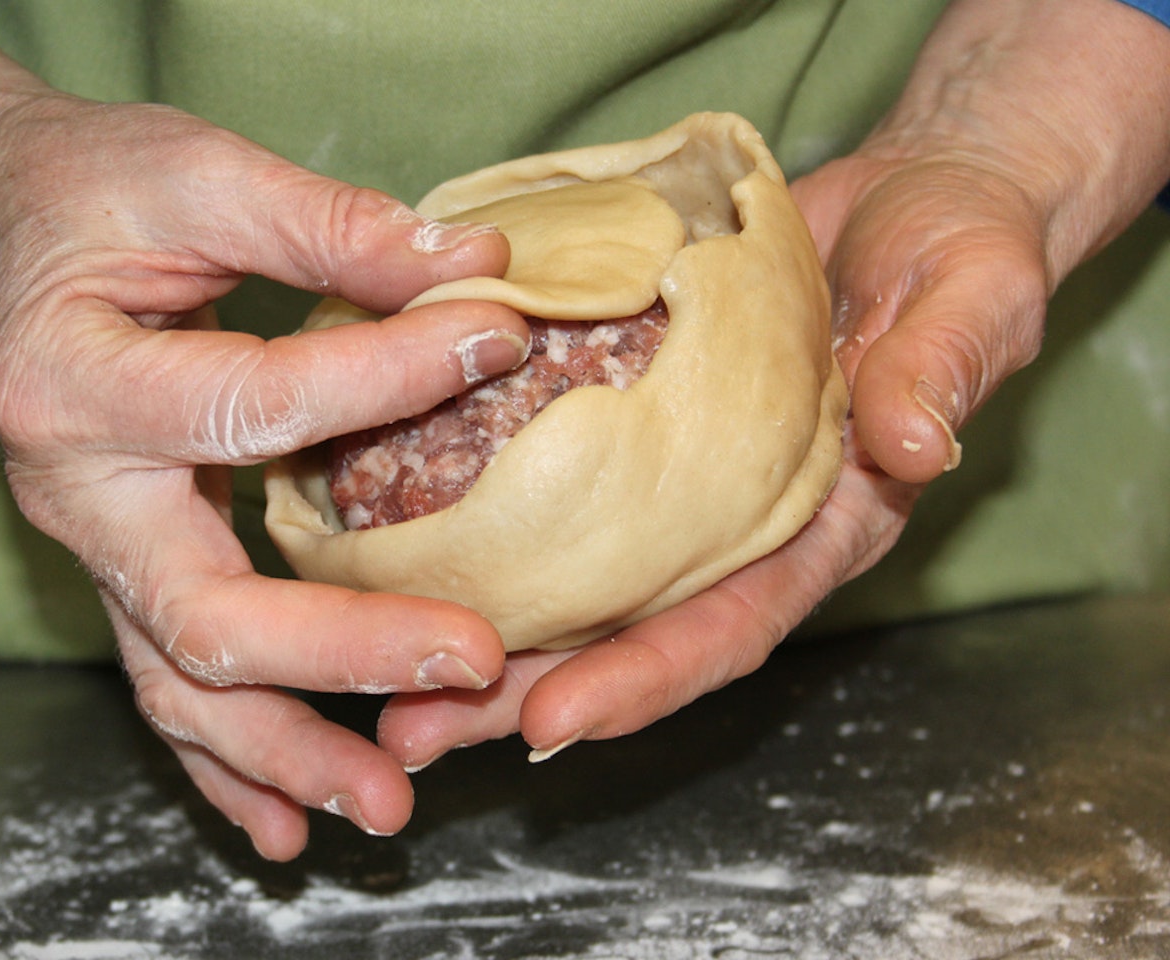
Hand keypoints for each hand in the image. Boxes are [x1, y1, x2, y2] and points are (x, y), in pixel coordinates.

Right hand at [0, 1, 531, 859]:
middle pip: (206, 610)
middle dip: (347, 649)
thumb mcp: (194, 171)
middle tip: (472, 663)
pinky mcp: (123, 571)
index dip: (388, 380)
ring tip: (388, 804)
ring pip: (181, 684)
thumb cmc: (89, 190)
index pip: (256, 406)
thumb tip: (474, 268)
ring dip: (287, 753)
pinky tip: (286, 825)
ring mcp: (92, 549)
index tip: (498, 344)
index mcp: (78, 380)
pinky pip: (168, 685)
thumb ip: (323, 224)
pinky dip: (226, 764)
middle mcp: (73, 492)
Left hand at [377, 0, 1169, 769]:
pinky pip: (549, 476)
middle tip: (419, 733)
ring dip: (476, 622)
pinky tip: (394, 533)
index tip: (552, 726)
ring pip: (568, 570)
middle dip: (523, 690)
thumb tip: (912, 442)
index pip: (733, 624)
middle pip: (624, 627)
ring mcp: (674, 476)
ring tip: (378, 676)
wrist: (907, 199)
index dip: (646, 679)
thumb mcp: (972, 294)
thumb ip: (943, 366)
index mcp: (821, 526)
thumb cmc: (957, 250)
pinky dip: (477, 513)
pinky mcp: (628, 415)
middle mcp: (735, 522)